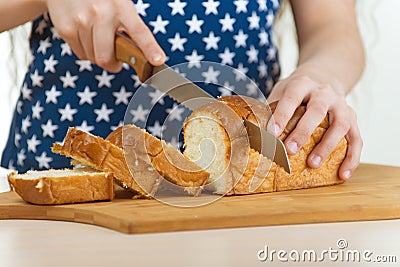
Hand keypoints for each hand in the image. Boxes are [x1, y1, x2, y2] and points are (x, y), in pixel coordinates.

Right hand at [45, 0, 164, 71]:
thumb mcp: (120, 3)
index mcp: (121, 7)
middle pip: (106, 58)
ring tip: (98, 38)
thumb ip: (129, 25)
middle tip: (116, 61)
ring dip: (98, 54)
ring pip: (93, 58)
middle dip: (112, 64)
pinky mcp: (66, 28)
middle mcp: (101, 13)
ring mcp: (81, 21)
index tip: (158, 60)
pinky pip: (80, 54)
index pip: (139, 32)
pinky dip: (85, 50)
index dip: (150, 49)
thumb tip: (139, 53)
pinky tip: (86, 34)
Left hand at [267, 74, 361, 179]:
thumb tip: (249, 134)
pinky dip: (352, 158)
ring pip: (340, 124)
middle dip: (303, 131)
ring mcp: (341, 105)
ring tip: (313, 164)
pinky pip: (357, 139)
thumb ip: (270, 109)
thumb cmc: (296, 92)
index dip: (282, 114)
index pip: (291, 97)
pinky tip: (342, 174)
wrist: (325, 76)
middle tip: (290, 150)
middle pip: (316, 111)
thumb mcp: (281, 91)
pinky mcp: (353, 118)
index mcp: (302, 83)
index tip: (272, 132)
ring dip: (327, 146)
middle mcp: (324, 92)